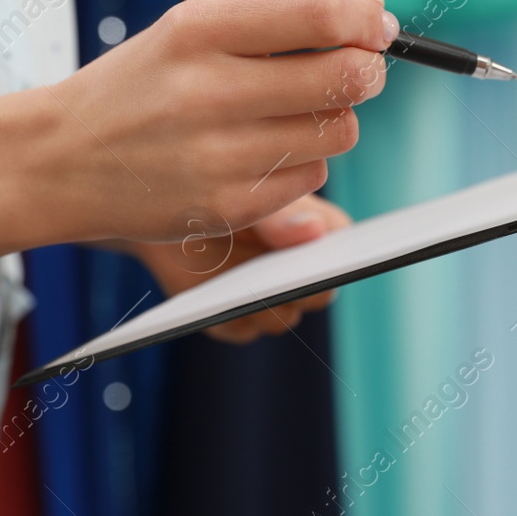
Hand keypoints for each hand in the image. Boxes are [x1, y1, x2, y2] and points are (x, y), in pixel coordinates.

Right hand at [34, 0, 396, 242]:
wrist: (59, 159)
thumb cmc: (147, 79)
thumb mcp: (193, 17)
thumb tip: (369, 11)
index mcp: (199, 28)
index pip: (322, 16)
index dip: (367, 20)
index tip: (375, 24)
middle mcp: (207, 90)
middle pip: (346, 77)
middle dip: (366, 69)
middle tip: (357, 67)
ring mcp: (217, 155)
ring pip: (339, 131)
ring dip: (333, 118)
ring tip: (290, 110)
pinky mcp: (225, 207)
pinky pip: (311, 177)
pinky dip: (302, 161)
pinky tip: (260, 151)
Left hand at [115, 194, 350, 341]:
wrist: (170, 208)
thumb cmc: (223, 186)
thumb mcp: (251, 190)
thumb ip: (280, 214)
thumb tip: (314, 230)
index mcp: (320, 233)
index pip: (345, 253)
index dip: (340, 259)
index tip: (326, 261)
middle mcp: (302, 273)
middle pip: (318, 295)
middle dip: (303, 290)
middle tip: (284, 280)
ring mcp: (271, 300)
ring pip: (279, 319)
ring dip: (262, 307)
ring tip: (245, 292)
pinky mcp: (236, 318)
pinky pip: (238, 329)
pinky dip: (225, 317)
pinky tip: (213, 303)